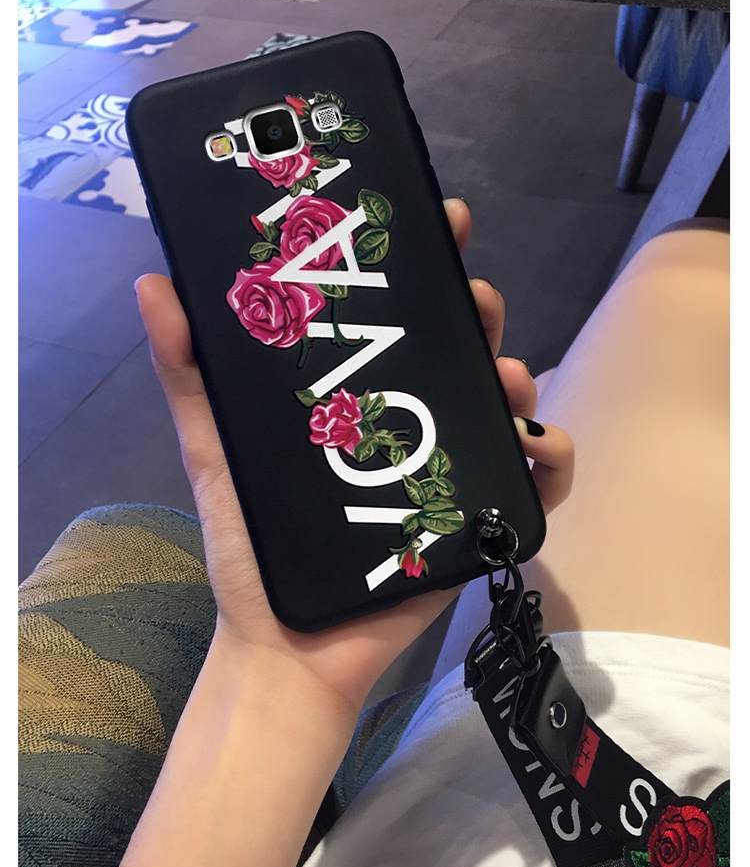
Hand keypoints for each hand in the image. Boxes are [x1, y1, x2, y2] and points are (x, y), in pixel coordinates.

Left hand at [136, 199, 572, 712]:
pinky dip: (555, 458)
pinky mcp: (481, 521)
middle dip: (479, 310)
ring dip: (518, 377)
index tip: (438, 221)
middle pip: (461, 346)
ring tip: (502, 383)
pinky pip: (538, 481)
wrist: (291, 645)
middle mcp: (410, 419)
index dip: (425, 261)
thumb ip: (186, 374)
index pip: (398, 315)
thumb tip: (153, 283)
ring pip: (507, 402)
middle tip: (473, 301)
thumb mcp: (215, 451)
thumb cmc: (254, 548)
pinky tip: (537, 449)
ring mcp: (451, 468)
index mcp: (358, 395)